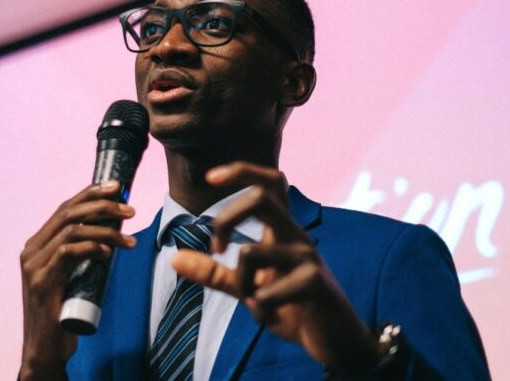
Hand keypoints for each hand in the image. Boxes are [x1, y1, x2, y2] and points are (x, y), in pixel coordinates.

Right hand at [18, 181, 136, 380]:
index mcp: (37, 244)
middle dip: (103, 206)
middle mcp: (31, 250)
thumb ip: (82, 255)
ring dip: (106, 230)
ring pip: (72, 231)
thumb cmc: (64, 311)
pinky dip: (92, 248)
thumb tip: (112, 235)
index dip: (90, 193)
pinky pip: (68, 253)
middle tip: (131, 210)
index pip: (65, 208)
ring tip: (129, 240)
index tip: (117, 187)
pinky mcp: (42, 282)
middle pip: (68, 214)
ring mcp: (34, 265)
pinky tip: (109, 252)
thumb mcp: (73, 275)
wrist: (46, 347)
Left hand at [171, 162, 383, 372]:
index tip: (210, 177)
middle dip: (226, 218)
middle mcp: (295, 235)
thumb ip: (214, 272)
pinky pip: (267, 290)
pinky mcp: (315, 282)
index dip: (241, 170)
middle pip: (261, 197)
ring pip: (250, 252)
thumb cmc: (293, 306)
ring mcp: (307, 257)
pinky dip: (259, 307)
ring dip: (242, 283)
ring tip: (256, 301)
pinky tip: (272, 315)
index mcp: (281, 230)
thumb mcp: (247, 287)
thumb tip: (174, 258)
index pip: (268, 183)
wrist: (334, 340)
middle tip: (217, 248)